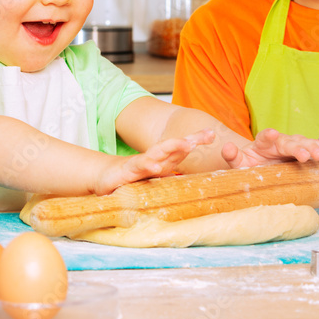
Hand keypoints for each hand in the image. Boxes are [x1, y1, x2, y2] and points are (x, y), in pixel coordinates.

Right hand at [92, 129, 215, 195]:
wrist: (106, 177)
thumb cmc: (134, 178)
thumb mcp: (156, 178)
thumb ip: (173, 178)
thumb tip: (196, 185)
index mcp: (163, 160)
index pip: (181, 148)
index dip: (195, 139)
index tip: (212, 133)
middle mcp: (154, 158)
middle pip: (174, 146)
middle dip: (190, 139)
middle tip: (207, 135)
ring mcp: (142, 163)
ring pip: (159, 152)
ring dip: (173, 147)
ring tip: (187, 144)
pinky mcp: (128, 171)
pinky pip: (140, 167)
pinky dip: (148, 166)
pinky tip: (157, 167)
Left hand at [221, 128, 318, 168]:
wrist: (262, 167)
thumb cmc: (251, 164)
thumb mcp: (240, 163)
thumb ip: (233, 156)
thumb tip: (225, 147)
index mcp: (263, 142)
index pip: (265, 136)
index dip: (269, 135)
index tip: (272, 133)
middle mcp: (280, 141)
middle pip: (290, 141)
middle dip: (299, 147)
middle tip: (306, 155)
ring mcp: (294, 146)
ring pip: (306, 144)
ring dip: (315, 149)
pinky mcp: (305, 153)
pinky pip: (316, 150)